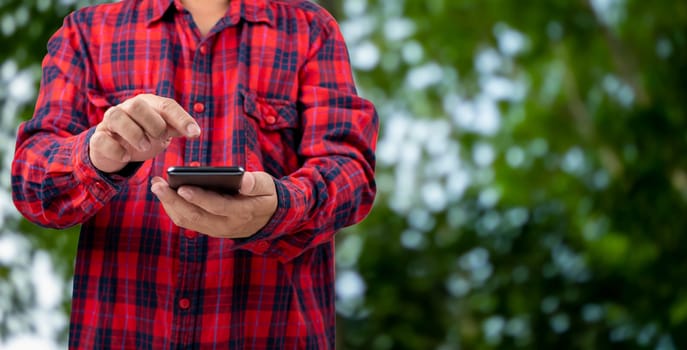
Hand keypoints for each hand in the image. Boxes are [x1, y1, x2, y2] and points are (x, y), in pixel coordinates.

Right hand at [89, 94, 200, 172]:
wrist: (114, 148)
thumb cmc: (144, 135)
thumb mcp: (162, 131)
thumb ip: (176, 128)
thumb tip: (194, 131)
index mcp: (148, 104)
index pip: (167, 105)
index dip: (182, 119)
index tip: (195, 134)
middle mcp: (128, 108)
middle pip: (138, 105)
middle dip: (153, 124)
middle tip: (160, 139)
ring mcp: (110, 121)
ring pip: (116, 116)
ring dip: (135, 134)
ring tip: (145, 147)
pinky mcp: (98, 138)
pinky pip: (102, 139)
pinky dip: (116, 149)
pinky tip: (126, 156)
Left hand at [150, 171, 277, 238]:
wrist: (268, 218)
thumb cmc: (264, 195)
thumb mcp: (267, 185)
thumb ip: (255, 183)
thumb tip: (243, 180)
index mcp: (242, 212)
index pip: (217, 206)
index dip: (199, 198)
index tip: (182, 187)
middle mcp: (227, 225)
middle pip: (195, 216)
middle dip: (173, 200)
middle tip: (157, 184)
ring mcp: (216, 230)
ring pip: (188, 221)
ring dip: (169, 205)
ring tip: (157, 186)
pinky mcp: (208, 230)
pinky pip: (187, 222)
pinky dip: (174, 208)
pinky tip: (166, 194)